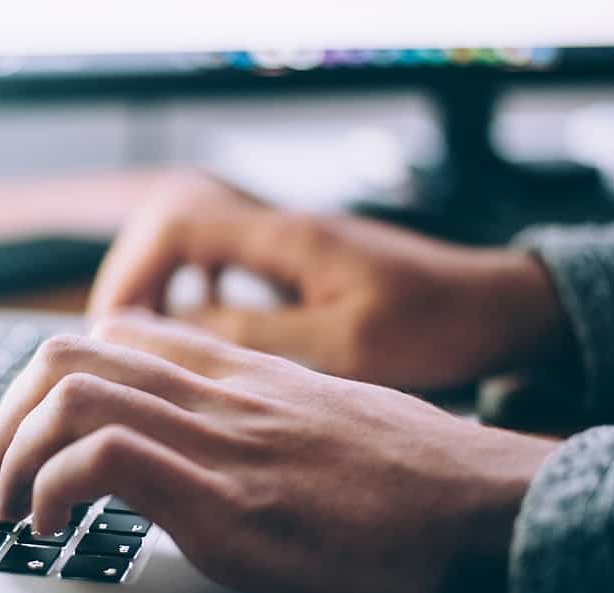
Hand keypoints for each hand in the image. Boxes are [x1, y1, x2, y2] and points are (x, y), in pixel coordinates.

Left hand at [0, 312, 554, 592]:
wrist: (489, 506)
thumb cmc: (419, 475)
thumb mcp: (329, 419)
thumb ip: (263, 414)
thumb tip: (218, 439)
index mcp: (241, 374)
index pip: (117, 333)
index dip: (51, 378)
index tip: (34, 433)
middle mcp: (220, 393)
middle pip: (69, 353)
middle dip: (4, 416)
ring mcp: (220, 442)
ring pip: (70, 393)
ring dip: (11, 453)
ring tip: (9, 508)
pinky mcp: (228, 503)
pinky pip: (105, 459)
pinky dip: (52, 488)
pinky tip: (52, 529)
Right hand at [89, 171, 568, 390]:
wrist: (499, 308)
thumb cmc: (438, 325)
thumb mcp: (345, 346)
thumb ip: (256, 337)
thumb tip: (174, 334)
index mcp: (287, 238)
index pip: (177, 224)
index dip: (132, 272)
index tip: (114, 328)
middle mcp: (281, 229)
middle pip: (172, 226)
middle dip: (134, 278)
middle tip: (116, 341)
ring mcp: (291, 244)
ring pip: (195, 245)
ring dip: (162, 287)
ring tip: (145, 344)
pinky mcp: (302, 265)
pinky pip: (226, 265)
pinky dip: (198, 294)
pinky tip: (201, 334)